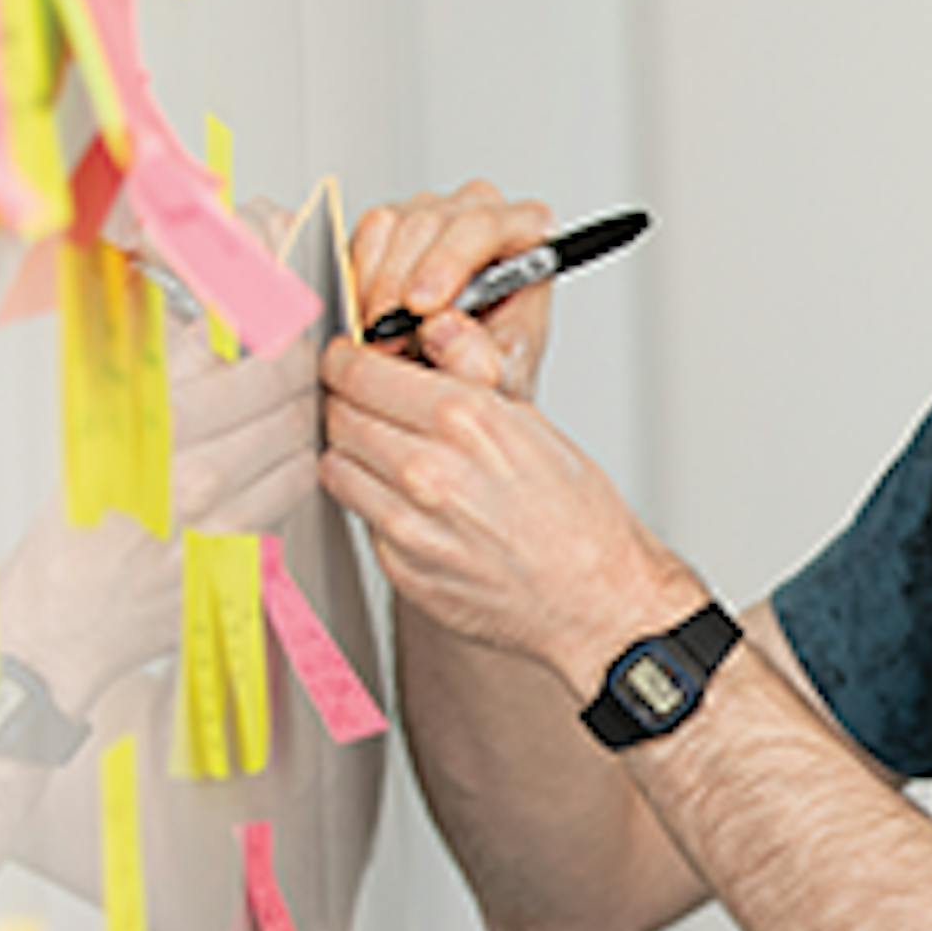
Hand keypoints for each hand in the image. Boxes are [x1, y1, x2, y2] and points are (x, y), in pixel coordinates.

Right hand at [0, 277, 323, 711]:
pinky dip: (282, 482)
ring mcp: (221, 522)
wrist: (62, 622)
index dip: (279, 338)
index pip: (247, 362)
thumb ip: (163, 378)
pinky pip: (286, 503)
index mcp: (151, 429)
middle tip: (288, 370)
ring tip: (274, 423)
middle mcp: (192, 474)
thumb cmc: (74, 529)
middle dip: (295, 380)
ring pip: (297, 452)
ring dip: (295, 431)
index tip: (282, 327)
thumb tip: (213, 328)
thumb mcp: (98, 433)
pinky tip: (259, 477)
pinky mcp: (241, 561)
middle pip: (286, 403)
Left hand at [320, 289, 698, 693]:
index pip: (357, 372)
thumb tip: (432, 332)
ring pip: (337, 467)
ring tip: (387, 456)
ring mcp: (408, 524)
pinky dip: (375, 506)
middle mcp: (427, 471)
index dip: (345, 361)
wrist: (594, 598)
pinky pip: (361, 519)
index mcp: (462, 420)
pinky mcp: (401, 567)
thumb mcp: (531, 422)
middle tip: (367, 407)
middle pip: (338, 416)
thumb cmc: (577, 516)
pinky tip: (413, 505)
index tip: (346, 362)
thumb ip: (468, 374)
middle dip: (347, 404)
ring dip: (353, 455)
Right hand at [348, 179, 558, 390]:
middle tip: (387, 335)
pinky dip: (359, 279)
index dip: (450, 261)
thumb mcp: (503, 380)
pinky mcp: (392, 223)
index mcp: (527, 233)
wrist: (460, 382)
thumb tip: (442, 327)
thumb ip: (483, 360)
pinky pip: (367, 234)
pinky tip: (370, 318)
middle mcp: (481, 212)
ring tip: (381, 337)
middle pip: (433, 221)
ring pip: (393, 224)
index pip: (488, 225)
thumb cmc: (494, 367)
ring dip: (378, 287)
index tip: (422, 308)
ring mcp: (434, 212)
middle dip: (402, 283)